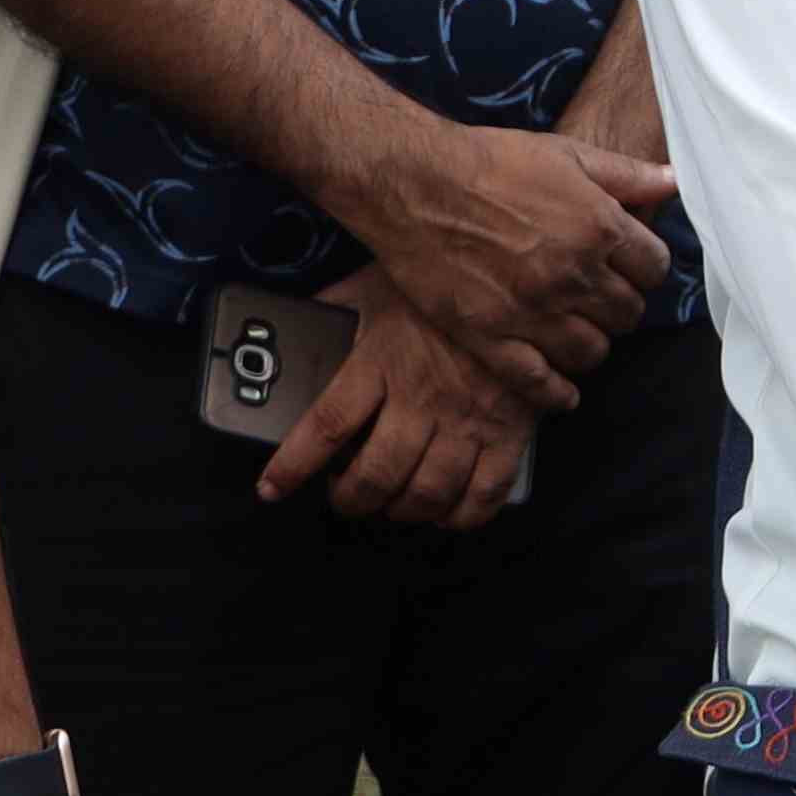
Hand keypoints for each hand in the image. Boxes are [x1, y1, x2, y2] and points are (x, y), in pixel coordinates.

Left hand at [261, 277, 533, 526]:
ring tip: (392, 501)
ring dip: (401, 510)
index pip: (327, 426)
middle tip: (345, 494)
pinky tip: (445, 508)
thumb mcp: (376, 286)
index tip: (271, 487)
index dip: (293, 466)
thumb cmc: (442, 288)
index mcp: (383, 359)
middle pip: (376, 475)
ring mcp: (470, 418)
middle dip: (350, 499)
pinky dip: (460, 515)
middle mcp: (423, 396)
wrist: (523, 279)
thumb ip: (333, 311)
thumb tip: (287, 327)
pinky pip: (484, 494)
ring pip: (426, 494)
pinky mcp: (511, 431)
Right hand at [340, 116, 666, 404]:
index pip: (654, 268)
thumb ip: (627, 174)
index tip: (630, 268)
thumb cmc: (493, 161)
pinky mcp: (490, 337)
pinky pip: (538, 383)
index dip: (645, 268)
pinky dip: (557, 392)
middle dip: (621, 306)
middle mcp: (573, 275)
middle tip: (602, 299)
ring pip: (592, 352)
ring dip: (593, 343)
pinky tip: (564, 391)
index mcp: (600, 228)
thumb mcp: (568, 154)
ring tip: (579, 331)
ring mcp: (532, 311)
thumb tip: (675, 182)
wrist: (414, 184)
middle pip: (627, 313)